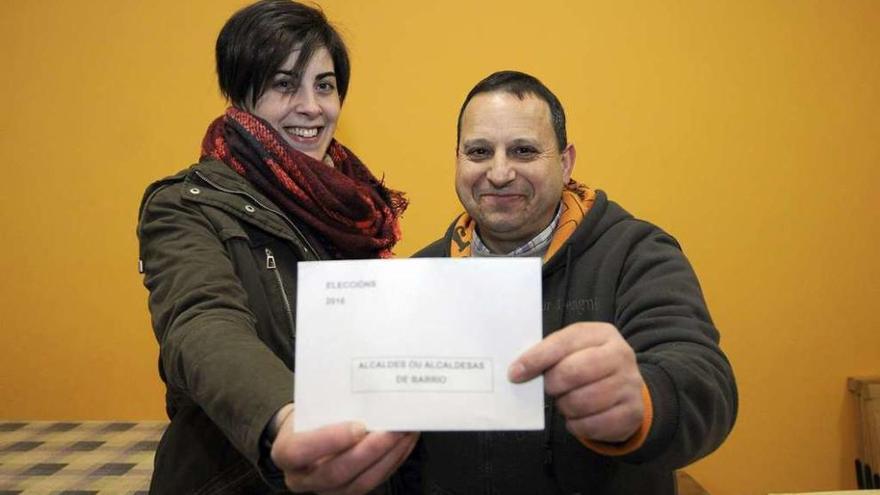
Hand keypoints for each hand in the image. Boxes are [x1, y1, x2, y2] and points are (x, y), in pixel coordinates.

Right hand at [270, 407, 418, 493]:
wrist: (306, 432)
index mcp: (285, 453)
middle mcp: (303, 478)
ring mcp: (327, 490)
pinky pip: (374, 481)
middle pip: (336, 473)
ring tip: (406, 433)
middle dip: (369, 451)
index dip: (329, 440)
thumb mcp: (308, 405)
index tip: (358, 426)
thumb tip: (363, 382)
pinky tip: (405, 443)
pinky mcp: (349, 491)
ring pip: (361, 482)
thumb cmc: (309, 415)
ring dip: (388, 457)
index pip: (300, 452)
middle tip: (394, 430)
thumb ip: (328, 402)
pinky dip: (393, 461)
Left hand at [508, 322, 644, 442]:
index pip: (563, 343)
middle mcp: (621, 356)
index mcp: (602, 334)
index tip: (515, 373)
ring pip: (581, 402)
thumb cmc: (591, 365)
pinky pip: (592, 425)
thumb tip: (518, 371)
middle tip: (550, 388)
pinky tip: (578, 417)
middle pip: (573, 372)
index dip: (536, 359)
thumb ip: (550, 354)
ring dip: (565, 406)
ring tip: (566, 401)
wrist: (628, 387)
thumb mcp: (574, 350)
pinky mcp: (632, 413)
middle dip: (553, 385)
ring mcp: (630, 385)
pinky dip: (577, 425)